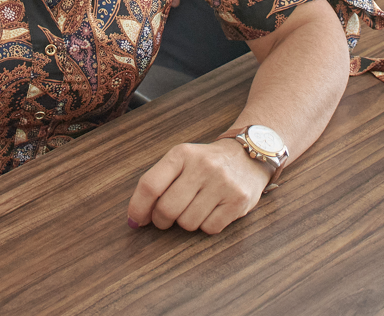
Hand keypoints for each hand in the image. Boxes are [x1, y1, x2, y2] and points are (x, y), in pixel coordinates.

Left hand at [127, 140, 271, 233]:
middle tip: (167, 217)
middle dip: (162, 220)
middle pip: (167, 209)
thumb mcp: (183, 159)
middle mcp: (202, 166)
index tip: (135, 221)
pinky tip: (212, 210)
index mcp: (182, 154)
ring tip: (196, 207)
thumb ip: (159, 182)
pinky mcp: (238, 201)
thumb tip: (134, 219)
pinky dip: (207, 226)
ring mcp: (222, 183)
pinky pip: (209, 228)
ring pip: (188, 223)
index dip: (138, 207)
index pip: (150, 184)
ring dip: (187, 222)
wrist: (249, 155)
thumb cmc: (206, 163)